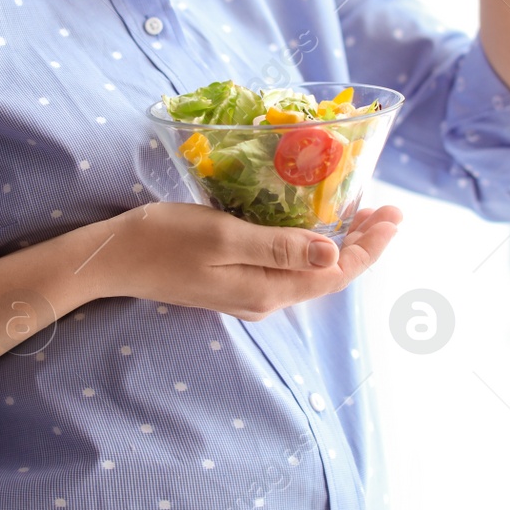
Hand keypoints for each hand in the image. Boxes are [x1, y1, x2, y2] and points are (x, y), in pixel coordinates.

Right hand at [108, 201, 403, 320]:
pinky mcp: (236, 281)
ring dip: (340, 243)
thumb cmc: (165, 239)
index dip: (370, 246)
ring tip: (363, 213)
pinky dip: (311, 244)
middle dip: (363, 243)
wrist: (114, 258)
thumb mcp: (225, 236)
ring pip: (311, 271)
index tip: (394, 216)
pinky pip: (288, 266)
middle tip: (388, 210)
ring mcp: (251, 293)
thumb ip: (280, 248)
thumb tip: (333, 255)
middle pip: (329, 275)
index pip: (336, 274)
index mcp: (269, 290)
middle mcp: (266, 299)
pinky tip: (314, 224)